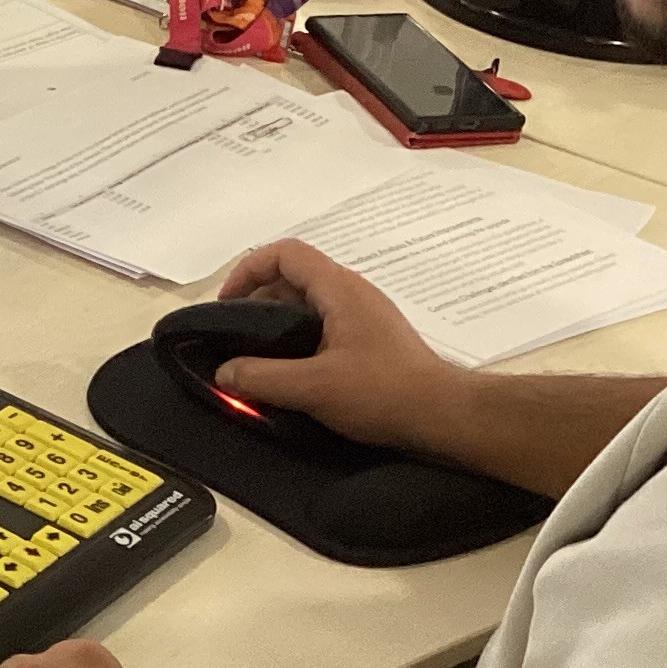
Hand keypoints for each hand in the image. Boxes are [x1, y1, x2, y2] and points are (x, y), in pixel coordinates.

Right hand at [213, 239, 466, 453]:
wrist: (443, 414)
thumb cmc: (382, 392)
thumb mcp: (313, 387)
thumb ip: (262, 377)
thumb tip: (224, 372)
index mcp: (339, 288)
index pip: (285, 253)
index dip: (248, 270)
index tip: (227, 305)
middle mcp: (352, 291)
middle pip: (294, 276)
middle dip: (257, 300)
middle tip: (236, 336)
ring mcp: (365, 313)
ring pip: (309, 302)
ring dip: (278, 322)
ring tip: (257, 356)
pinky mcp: (371, 337)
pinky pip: (325, 322)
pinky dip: (299, 336)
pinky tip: (290, 370)